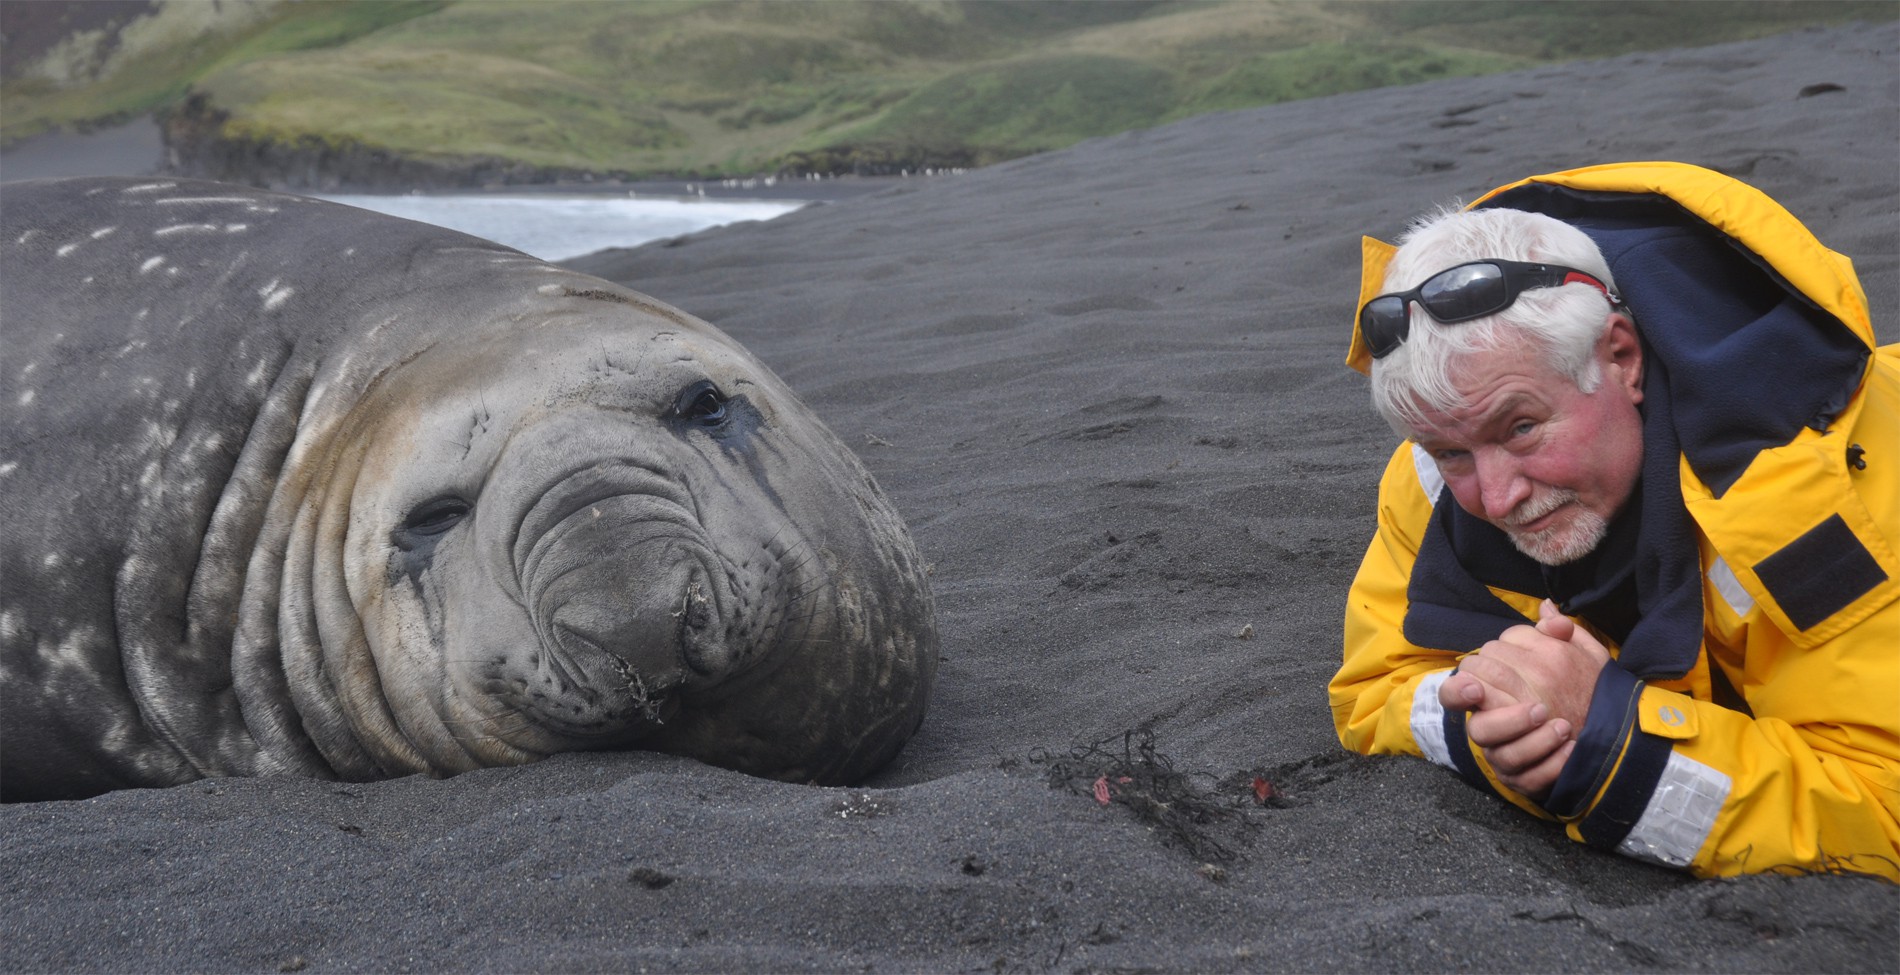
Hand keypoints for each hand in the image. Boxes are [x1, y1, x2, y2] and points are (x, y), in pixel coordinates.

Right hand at [1441, 600, 1609, 799]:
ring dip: (1533, 743)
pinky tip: (1571, 750)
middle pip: (1479, 728)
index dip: (1458, 692)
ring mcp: (1507, 756)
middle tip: (1541, 708)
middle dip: (1508, 718)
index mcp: (1493, 696)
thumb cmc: (1575, 690)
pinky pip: (1530, 779)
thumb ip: (1554, 634)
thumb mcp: (1571, 656)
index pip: (1456, 694)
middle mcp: (1493, 727)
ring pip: (1504, 756)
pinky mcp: (1526, 780)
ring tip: (1562, 727)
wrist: (1605, 733)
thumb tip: (1548, 609)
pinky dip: (1551, 765)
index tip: (1474, 689)